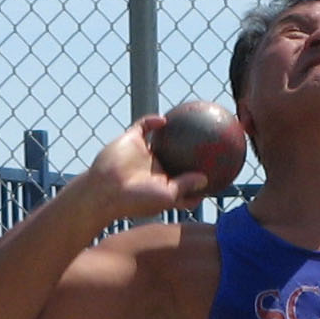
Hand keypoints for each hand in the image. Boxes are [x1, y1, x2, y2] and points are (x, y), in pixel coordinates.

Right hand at [86, 117, 208, 219]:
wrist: (105, 190)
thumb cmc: (136, 199)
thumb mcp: (167, 195)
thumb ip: (185, 185)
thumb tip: (205, 179)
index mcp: (163, 184)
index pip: (184, 184)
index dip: (198, 183)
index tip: (214, 180)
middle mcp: (154, 169)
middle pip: (175, 160)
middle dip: (189, 156)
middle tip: (209, 146)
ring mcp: (142, 154)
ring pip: (161, 140)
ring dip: (173, 132)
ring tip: (191, 121)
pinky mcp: (131, 140)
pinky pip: (144, 125)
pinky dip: (153, 121)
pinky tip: (166, 119)